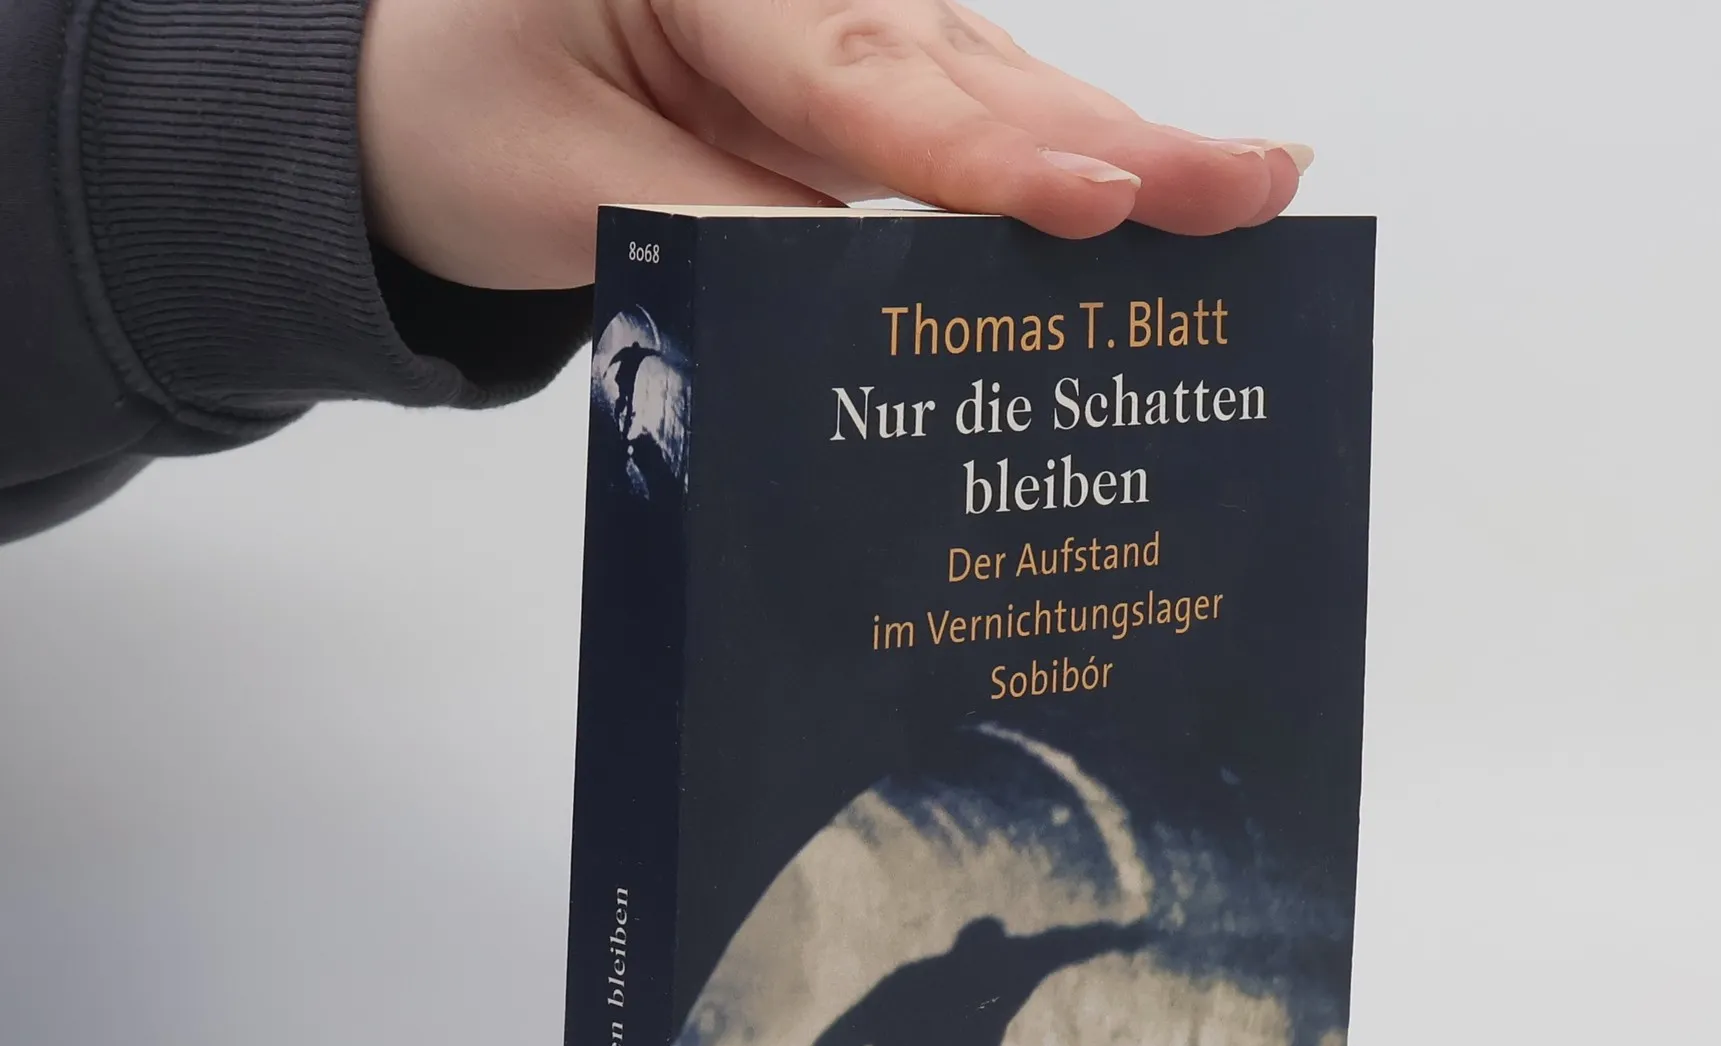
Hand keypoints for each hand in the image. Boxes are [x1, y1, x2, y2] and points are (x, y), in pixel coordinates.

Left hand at [359, 0, 1311, 287]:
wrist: (425, 88)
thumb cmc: (464, 113)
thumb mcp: (565, 187)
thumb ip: (726, 231)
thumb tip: (881, 302)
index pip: (859, 76)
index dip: (985, 158)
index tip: (1099, 207)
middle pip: (968, 70)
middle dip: (1115, 142)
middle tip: (1255, 188)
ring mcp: (844, 17)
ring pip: (997, 88)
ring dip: (1123, 153)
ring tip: (1248, 195)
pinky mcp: (866, 73)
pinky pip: (977, 120)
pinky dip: (1065, 167)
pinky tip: (1160, 196)